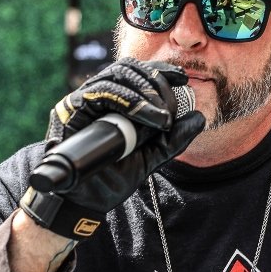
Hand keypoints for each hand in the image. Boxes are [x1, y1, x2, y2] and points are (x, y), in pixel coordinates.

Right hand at [20, 58, 204, 240]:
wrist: (85, 202)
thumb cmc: (110, 179)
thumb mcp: (150, 157)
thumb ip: (172, 139)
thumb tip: (199, 117)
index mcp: (111, 102)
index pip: (134, 72)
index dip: (158, 70)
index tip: (182, 77)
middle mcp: (94, 96)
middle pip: (126, 69)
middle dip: (154, 82)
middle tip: (170, 109)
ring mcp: (81, 101)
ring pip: (116, 77)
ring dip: (145, 93)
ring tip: (163, 118)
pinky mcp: (70, 109)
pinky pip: (102, 93)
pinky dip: (130, 101)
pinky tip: (149, 117)